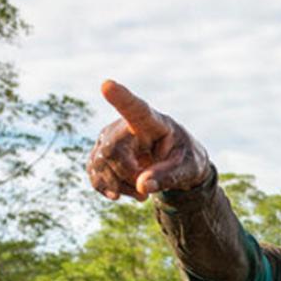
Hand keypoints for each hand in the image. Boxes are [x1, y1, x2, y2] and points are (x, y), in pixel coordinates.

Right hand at [86, 80, 210, 200]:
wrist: (176, 164)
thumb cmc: (186, 160)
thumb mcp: (187, 170)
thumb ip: (168, 177)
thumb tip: (142, 187)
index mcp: (152, 122)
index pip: (136, 108)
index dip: (121, 98)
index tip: (107, 85)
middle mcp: (125, 125)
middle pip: (112, 150)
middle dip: (128, 176)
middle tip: (146, 193)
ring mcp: (110, 137)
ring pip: (100, 163)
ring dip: (118, 187)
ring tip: (141, 194)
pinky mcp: (101, 153)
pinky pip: (94, 172)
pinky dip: (106, 188)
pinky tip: (119, 193)